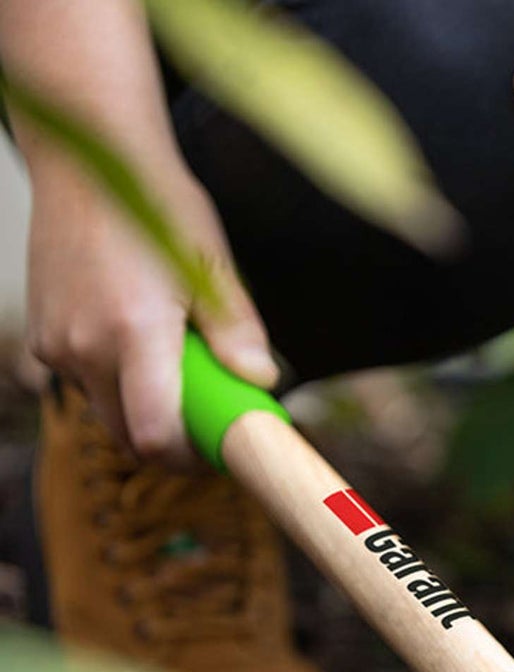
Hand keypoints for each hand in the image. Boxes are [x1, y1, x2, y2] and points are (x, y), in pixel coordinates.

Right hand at [25, 157, 276, 466]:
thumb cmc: (158, 206)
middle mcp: (85, 344)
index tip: (222, 452)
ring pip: (107, 412)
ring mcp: (57, 342)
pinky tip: (142, 347)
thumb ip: (237, 330)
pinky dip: (118, 382)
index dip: (190, 458)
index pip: (153, 435)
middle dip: (172, 443)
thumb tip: (261, 381)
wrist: (88, 161)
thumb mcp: (212, 265)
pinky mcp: (43, 335)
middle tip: (210, 423)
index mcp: (133, 331)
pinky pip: (85, 383)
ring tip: (179, 371)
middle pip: (129, 437)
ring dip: (145, 410)